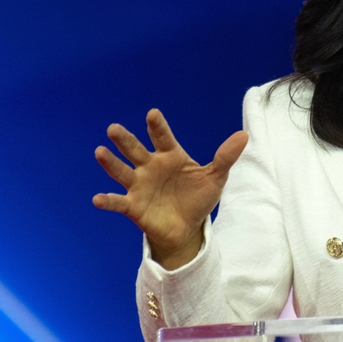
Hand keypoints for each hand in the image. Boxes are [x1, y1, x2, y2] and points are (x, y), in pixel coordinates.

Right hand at [93, 108, 247, 267]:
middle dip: (125, 140)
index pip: (163, 138)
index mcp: (170, 156)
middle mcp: (151, 167)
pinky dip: (108, 200)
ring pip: (122, 171)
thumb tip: (244, 135)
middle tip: (114, 129)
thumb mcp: (215, 178)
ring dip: (110, 163)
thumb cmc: (198, 197)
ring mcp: (139, 186)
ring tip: (100, 152)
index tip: (152, 114)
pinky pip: (118, 202)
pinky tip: (98, 198)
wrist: (188, 227)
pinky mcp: (133, 206)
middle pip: (135, 150)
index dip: (158, 127)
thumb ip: (225, 157)